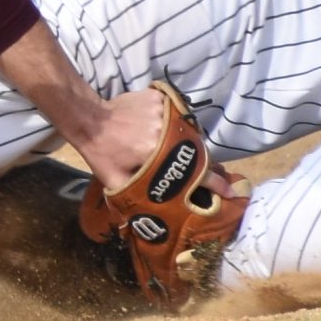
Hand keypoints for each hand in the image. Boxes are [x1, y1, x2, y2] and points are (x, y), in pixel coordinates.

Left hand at [75, 86, 239, 198]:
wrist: (90, 119)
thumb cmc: (101, 154)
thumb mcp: (116, 182)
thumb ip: (136, 198)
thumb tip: (149, 220)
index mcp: (156, 153)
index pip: (194, 170)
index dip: (215, 183)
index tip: (229, 191)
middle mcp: (164, 131)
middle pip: (194, 149)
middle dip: (196, 161)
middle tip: (187, 167)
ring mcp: (162, 111)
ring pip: (184, 131)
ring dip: (180, 142)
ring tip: (164, 148)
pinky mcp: (159, 99)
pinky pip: (173, 115)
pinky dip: (168, 124)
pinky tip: (152, 129)